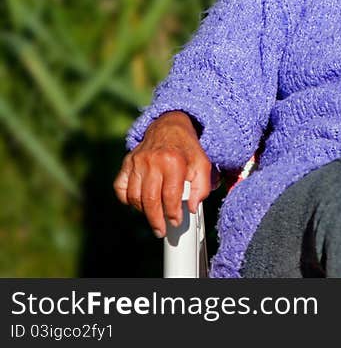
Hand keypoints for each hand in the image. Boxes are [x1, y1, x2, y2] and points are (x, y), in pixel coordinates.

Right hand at [113, 111, 214, 237]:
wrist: (169, 127)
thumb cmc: (187, 149)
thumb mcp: (202, 164)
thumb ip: (201, 187)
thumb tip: (192, 208)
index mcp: (173, 161)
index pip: (170, 195)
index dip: (173, 212)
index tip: (176, 222)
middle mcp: (152, 161)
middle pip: (149, 199)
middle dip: (156, 219)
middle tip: (161, 230)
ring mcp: (137, 162)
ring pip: (134, 196)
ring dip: (143, 211)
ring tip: (154, 216)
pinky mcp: (127, 163)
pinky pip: (121, 187)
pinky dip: (127, 199)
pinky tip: (138, 203)